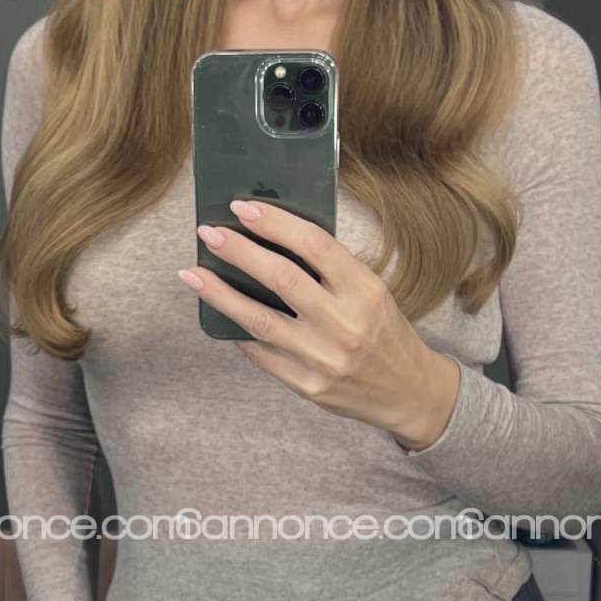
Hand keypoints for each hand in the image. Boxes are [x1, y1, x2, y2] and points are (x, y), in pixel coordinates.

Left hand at [179, 198, 460, 448]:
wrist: (408, 392)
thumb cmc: (385, 331)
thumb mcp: (371, 291)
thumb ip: (330, 269)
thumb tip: (269, 239)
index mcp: (364, 290)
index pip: (314, 245)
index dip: (275, 223)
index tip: (242, 208)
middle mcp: (344, 323)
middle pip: (281, 278)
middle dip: (239, 252)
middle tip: (209, 233)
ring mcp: (323, 358)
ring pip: (259, 320)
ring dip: (220, 294)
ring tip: (192, 274)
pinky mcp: (307, 385)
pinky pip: (261, 354)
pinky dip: (237, 331)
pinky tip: (220, 314)